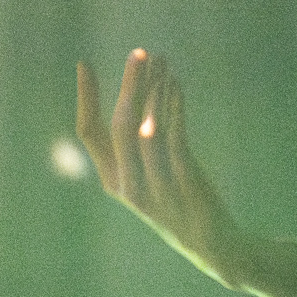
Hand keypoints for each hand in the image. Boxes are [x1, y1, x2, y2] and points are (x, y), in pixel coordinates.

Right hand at [77, 49, 296, 296]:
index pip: (88, 132)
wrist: (212, 244)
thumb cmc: (177, 205)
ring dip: (155, 90)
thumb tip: (132, 101)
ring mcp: (155, 183)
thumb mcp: (146, 180)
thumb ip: (134, 149)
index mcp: (113, 181)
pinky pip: (175, 136)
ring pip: (147, 126)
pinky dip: (173, 107)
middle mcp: (128, 183)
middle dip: (128, 84)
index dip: (86, 97)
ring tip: (160, 61)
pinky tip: (176, 84)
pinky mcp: (184, 180)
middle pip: (119, 123)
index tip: (84, 64)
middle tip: (138, 52)